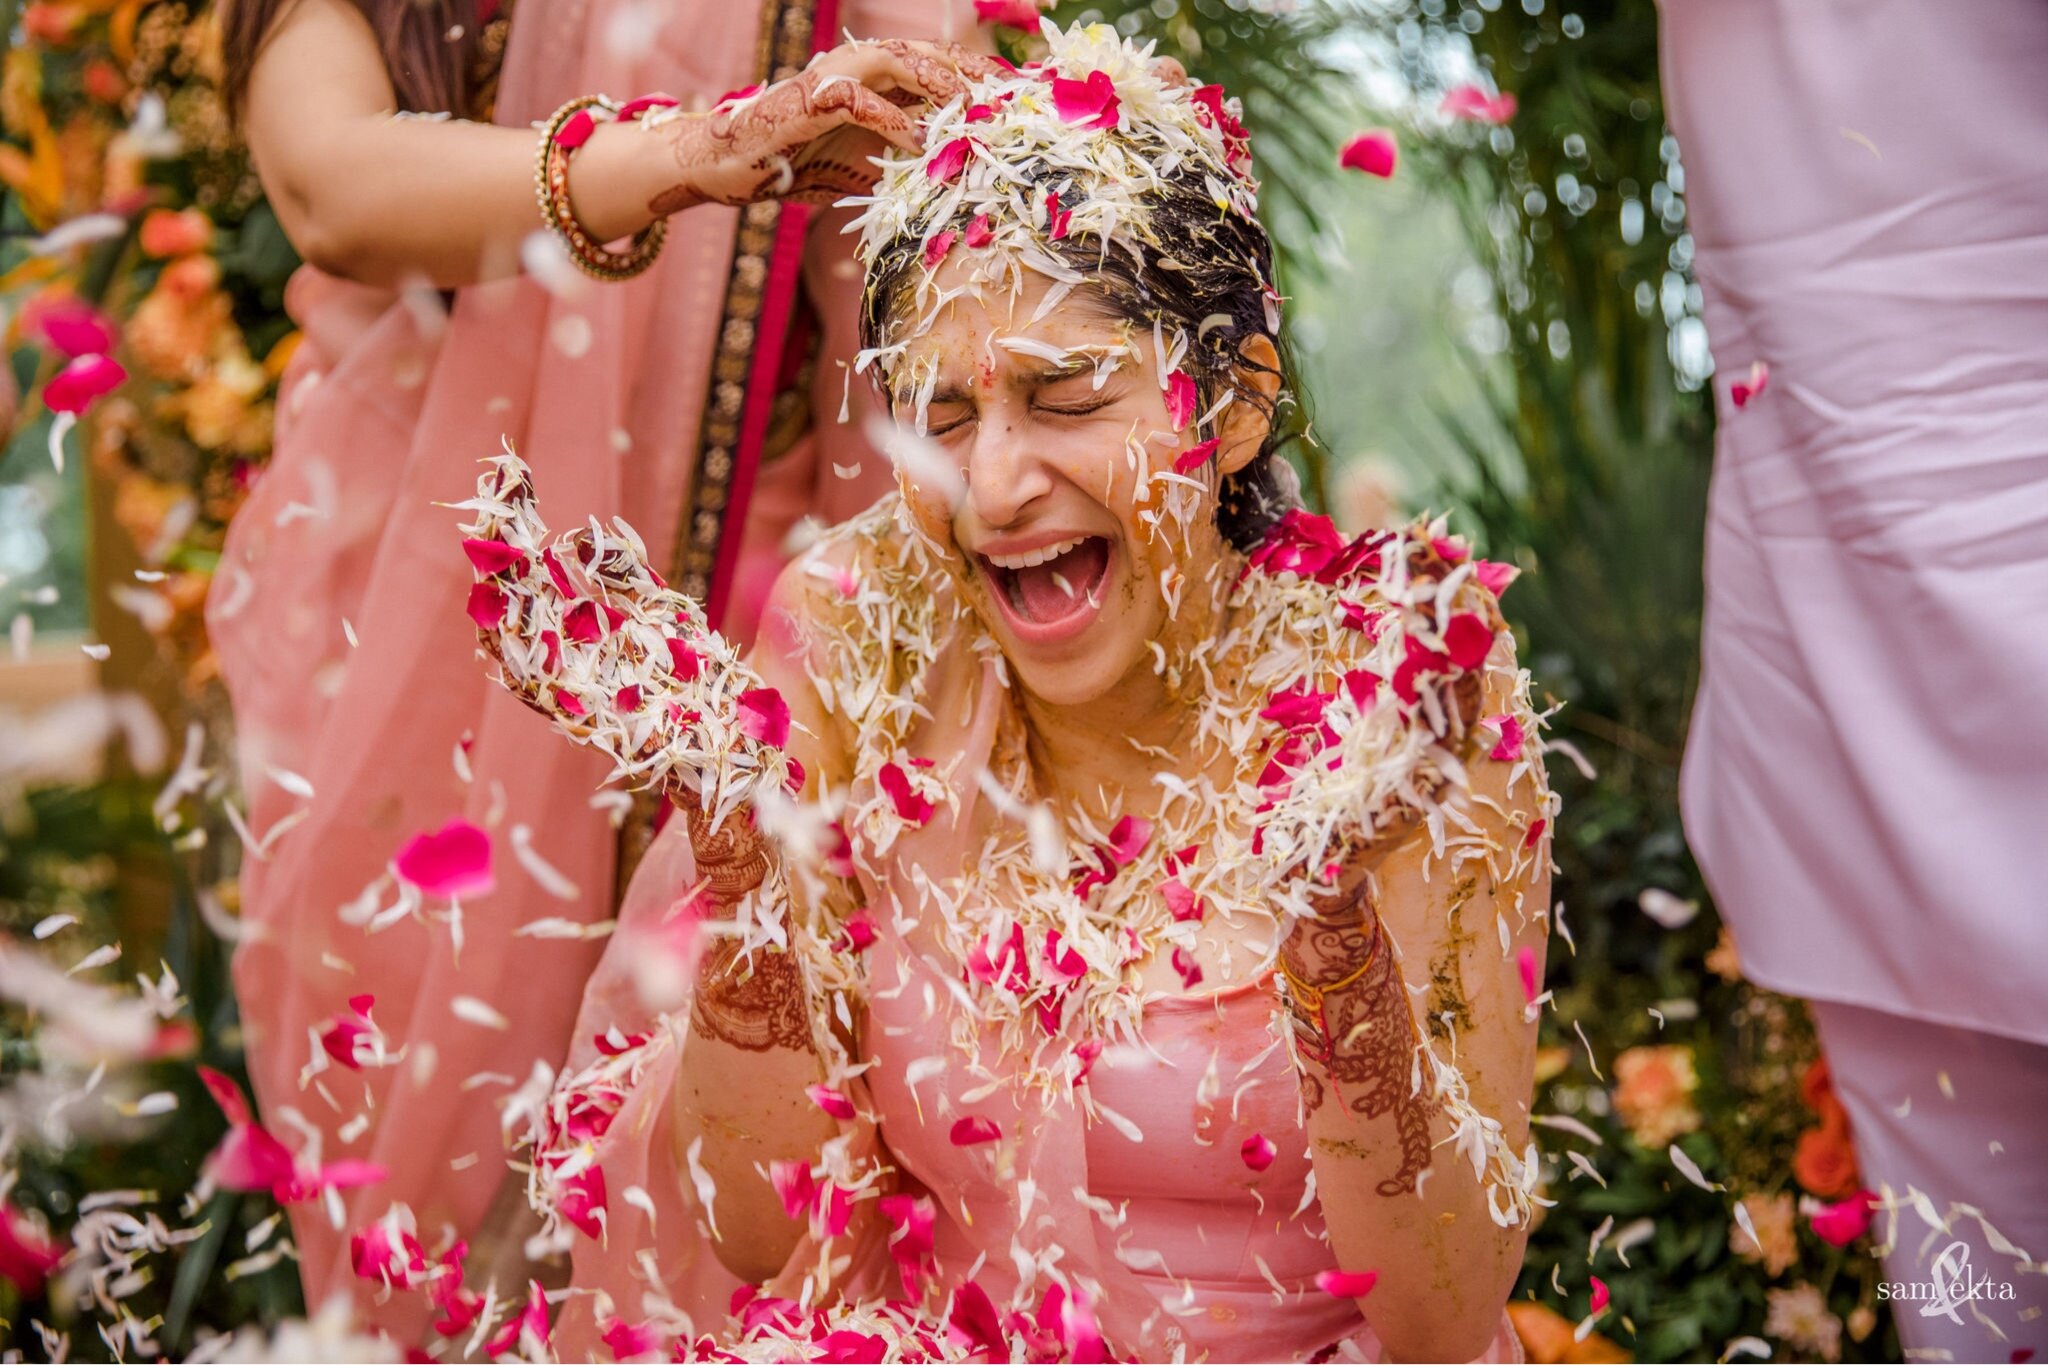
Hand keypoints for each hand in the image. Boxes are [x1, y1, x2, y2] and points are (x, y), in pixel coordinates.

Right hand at [651, 38, 1006, 210]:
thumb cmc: (793, 164)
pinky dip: (889, 117)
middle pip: (926, 54)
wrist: (727, 165)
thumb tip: (947, 183)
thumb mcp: (862, 168)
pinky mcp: (807, 101)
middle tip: (1011, 96)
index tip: (1019, 103)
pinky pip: (856, 100)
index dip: (978, 81)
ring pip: (895, 61)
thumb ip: (901, 166)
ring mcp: (831, 80)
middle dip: (972, 71)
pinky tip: (916, 139)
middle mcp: (856, 70)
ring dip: (938, 81)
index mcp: (874, 82)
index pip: (936, 70)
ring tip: (972, 106)